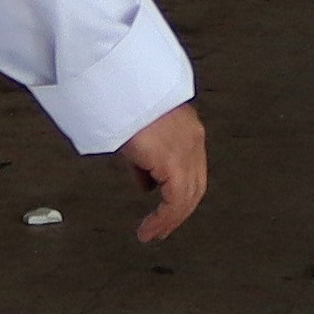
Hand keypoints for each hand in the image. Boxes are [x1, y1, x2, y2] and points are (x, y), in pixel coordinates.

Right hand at [115, 101, 208, 242]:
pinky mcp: (174, 160)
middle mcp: (192, 140)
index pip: (191, 169)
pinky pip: (176, 200)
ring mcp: (186, 149)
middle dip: (179, 212)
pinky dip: (165, 218)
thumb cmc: (123, 97)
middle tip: (162, 228)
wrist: (118, 81)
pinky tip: (151, 227)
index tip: (168, 209)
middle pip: (195, 187)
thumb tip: (146, 182)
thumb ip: (146, 158)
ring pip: (188, 197)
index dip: (181, 193)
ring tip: (154, 233)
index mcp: (186, 128)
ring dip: (171, 219)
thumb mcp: (138, 131)